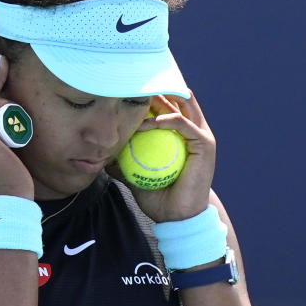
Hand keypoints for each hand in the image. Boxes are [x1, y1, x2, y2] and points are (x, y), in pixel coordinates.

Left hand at [128, 91, 215, 222]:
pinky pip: (183, 123)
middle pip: (176, 98)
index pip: (167, 104)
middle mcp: (194, 130)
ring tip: (137, 100)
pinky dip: (164, 120)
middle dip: (156, 91)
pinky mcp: (204, 143)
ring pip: (182, 104)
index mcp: (180, 134)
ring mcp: (201, 135)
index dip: (150, 95)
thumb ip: (123, 161)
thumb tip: (101, 154)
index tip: (127, 92)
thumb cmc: (158, 196)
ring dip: (159, 100)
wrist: (177, 217)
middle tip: (133, 89)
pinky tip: (146, 123)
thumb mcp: (135, 174)